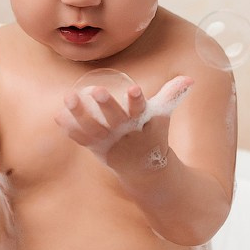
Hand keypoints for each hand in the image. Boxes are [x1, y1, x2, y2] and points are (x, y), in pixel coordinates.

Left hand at [56, 75, 193, 167]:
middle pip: (115, 118)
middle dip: (106, 105)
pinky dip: (70, 129)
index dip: (136, 100)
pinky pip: (81, 139)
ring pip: (93, 128)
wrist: (145, 170)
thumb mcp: (163, 116)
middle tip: (98, 90)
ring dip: (80, 114)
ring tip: (69, 96)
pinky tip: (59, 115)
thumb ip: (172, 94)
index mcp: (142, 122)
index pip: (140, 109)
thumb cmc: (153, 135)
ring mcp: (109, 142)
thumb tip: (190, 79)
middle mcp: (125, 133)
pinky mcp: (96, 148)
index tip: (133, 89)